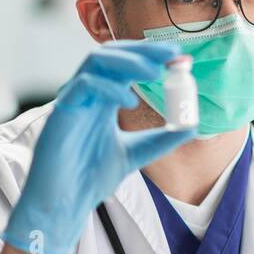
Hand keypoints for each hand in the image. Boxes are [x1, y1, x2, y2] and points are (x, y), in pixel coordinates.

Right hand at [3, 41, 194, 253]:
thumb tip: (192, 126)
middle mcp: (87, 95)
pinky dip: (108, 88)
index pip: (125, 65)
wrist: (66, 204)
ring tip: (155, 71)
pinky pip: (82, 87)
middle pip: (111, 54)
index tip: (179, 57)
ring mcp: (72, 101)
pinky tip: (130, 100)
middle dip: (142, 49)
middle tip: (172, 53)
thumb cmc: (91, 178)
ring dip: (127, 61)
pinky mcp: (61, 114)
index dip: (151, 56)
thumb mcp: (137, 154)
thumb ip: (161, 139)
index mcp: (102, 100)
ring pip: (95, 61)